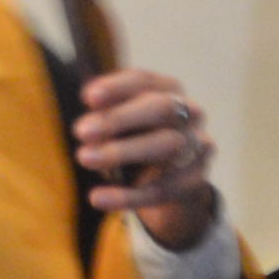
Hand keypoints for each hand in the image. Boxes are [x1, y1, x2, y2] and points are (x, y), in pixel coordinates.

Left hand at [69, 67, 220, 248]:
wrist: (172, 182)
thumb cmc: (139, 141)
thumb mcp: (121, 126)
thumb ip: (107, 115)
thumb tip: (91, 112)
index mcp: (168, 89)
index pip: (144, 81)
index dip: (117, 87)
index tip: (88, 97)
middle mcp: (190, 112)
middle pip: (162, 108)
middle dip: (120, 118)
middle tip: (80, 130)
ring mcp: (197, 145)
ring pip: (166, 146)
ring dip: (122, 151)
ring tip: (84, 158)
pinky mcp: (196, 179)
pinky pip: (162, 188)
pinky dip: (127, 195)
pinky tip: (98, 197)